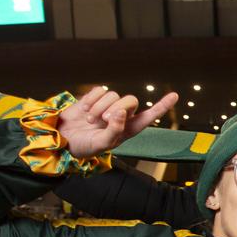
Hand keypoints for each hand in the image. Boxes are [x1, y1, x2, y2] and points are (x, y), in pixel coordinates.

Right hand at [57, 86, 177, 158]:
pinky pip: (99, 90)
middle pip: (131, 100)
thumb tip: (122, 114)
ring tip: (90, 120)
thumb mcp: (100, 144)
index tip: (175, 95)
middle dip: (116, 108)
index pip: (149, 117)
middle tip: (102, 121)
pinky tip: (84, 110)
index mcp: (128, 129)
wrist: (61, 139)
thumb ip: (114, 131)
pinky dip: (91, 99)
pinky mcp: (94, 98)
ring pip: (113, 94)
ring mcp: (108, 106)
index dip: (161, 106)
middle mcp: (121, 116)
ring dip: (100, 107)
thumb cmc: (83, 146)